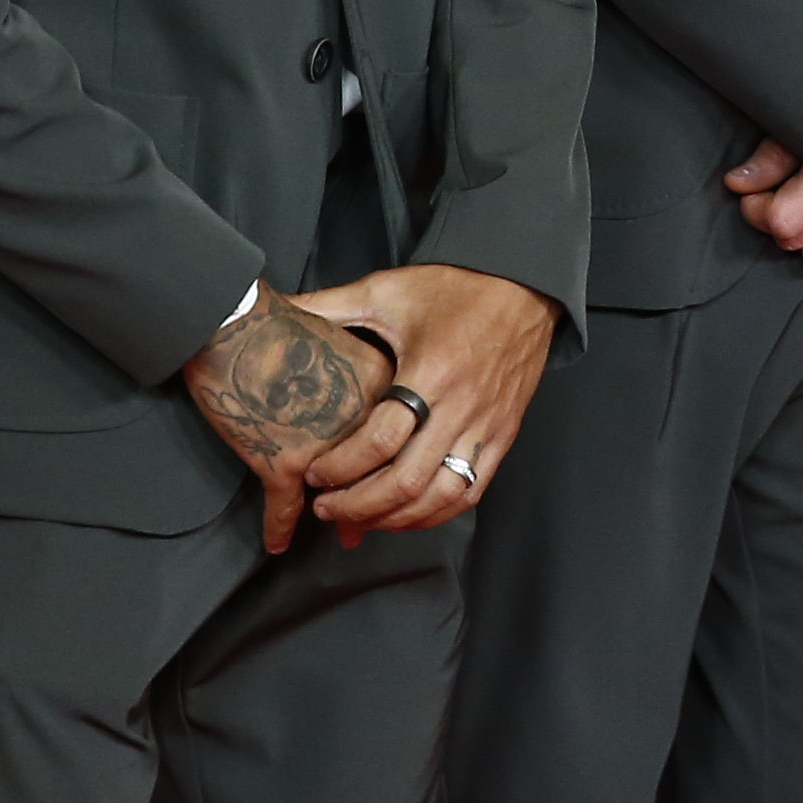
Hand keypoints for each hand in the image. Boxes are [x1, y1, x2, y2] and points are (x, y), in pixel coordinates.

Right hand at [185, 283, 383, 551]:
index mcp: (384, 384)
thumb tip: (376, 372)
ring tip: (347, 534)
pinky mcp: (282, 463)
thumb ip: (365, 354)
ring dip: (345, 518)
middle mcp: (363, 421)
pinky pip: (284, 508)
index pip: (407, 431)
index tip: (408, 467)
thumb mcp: (347, 325)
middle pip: (385, 471)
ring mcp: (326, 448)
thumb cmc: (284, 320)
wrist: (235, 324)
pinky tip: (279, 541)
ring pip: (344, 497)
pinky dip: (280, 527)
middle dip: (385, 498)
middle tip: (386, 515)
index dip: (407, 454)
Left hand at [289, 263, 562, 538]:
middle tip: (325, 507)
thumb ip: (330, 306)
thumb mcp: (386, 289)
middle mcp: (462, 406)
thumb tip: (277, 306)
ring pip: (441, 496)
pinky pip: (472, 490)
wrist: (524, 284)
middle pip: (407, 481)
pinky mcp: (505, 434)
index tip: (312, 473)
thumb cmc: (456, 287)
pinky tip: (407, 513)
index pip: (381, 441)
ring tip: (360, 518)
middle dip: (358, 504)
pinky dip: (436, 512)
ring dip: (396, 517)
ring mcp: (488, 425)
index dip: (341, 467)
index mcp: (430, 371)